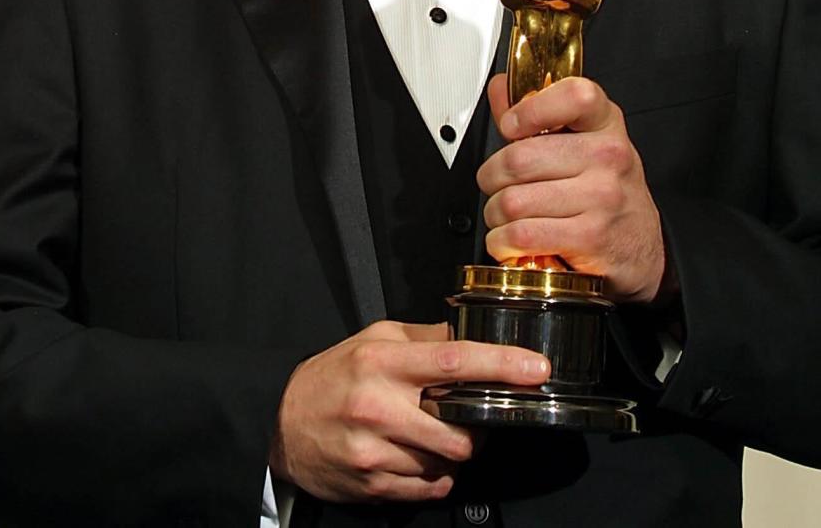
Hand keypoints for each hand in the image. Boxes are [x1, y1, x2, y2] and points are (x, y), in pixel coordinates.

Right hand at [269, 319, 549, 502]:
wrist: (283, 423)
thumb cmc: (333, 376)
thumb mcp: (375, 340)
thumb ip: (425, 338)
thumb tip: (471, 332)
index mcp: (383, 363)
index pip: (453, 361)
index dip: (501, 364)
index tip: (536, 368)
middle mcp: (379, 407)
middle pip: (459, 429)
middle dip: (479, 427)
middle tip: (476, 415)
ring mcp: (375, 451)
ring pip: (448, 463)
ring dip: (455, 452)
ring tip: (437, 434)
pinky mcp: (373, 485)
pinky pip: (430, 488)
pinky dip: (438, 475)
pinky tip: (421, 457)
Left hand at [477, 74, 666, 303]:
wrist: (639, 246)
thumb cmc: (605, 190)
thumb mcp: (582, 142)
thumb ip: (536, 115)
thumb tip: (500, 89)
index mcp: (605, 124)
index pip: (574, 96)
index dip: (530, 108)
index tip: (511, 126)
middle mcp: (608, 157)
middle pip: (519, 158)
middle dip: (491, 176)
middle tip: (495, 184)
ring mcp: (602, 197)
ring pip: (514, 200)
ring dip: (495, 212)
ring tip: (504, 214)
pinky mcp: (590, 237)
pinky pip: (521, 234)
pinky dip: (502, 240)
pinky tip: (509, 238)